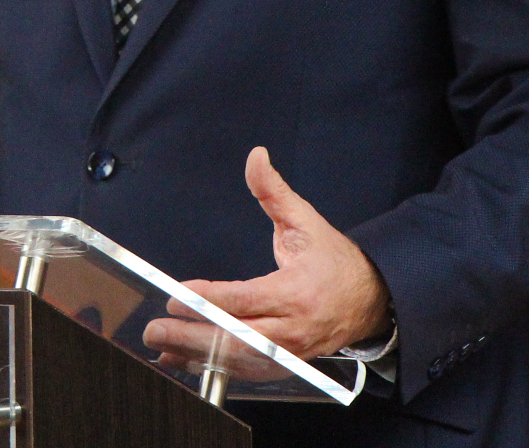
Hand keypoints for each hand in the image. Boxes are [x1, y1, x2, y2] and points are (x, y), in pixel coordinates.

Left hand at [143, 147, 388, 369]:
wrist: (371, 298)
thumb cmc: (334, 261)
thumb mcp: (305, 220)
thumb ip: (273, 191)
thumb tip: (256, 157)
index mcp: (297, 291)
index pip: (246, 299)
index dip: (210, 299)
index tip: (179, 294)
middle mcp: (293, 327)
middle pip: (238, 336)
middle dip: (194, 333)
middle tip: (156, 328)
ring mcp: (290, 352)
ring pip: (239, 359)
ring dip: (197, 355)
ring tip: (161, 347)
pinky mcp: (285, 364)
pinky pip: (246, 371)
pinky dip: (213, 368)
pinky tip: (184, 360)